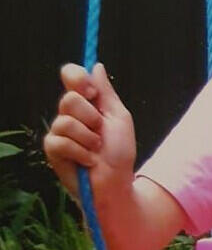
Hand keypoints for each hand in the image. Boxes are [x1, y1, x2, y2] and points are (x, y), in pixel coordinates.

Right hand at [44, 62, 136, 200]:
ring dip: (88, 138)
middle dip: (91, 117)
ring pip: (65, 121)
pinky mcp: (53, 150)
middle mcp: (70, 114)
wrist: (116, 183)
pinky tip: (87, 161)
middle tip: (100, 132)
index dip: (78, 78)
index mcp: (87, 103)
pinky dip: (80, 152)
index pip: (71, 75)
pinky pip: (61, 141)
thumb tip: (96, 66)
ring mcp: (59, 132)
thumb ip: (106, 93)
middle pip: (69, 99)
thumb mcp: (119, 118)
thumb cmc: (120, 153)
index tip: (92, 92)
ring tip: (96, 150)